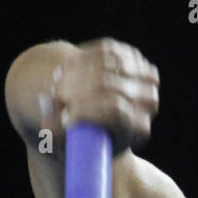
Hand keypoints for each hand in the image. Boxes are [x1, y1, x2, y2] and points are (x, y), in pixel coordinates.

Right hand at [40, 37, 158, 157]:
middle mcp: (148, 103)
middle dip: (77, 88)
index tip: (63, 117)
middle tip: (55, 94)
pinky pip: (107, 50)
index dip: (87, 110)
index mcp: (140, 129)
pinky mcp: (132, 57)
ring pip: (109, 65)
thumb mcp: (74, 147)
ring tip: (58, 80)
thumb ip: (59, 136)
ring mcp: (142, 77)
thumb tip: (49, 123)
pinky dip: (85, 56)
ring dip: (78, 71)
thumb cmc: (86, 138)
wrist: (100, 119)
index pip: (116, 111)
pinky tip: (68, 66)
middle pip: (110, 86)